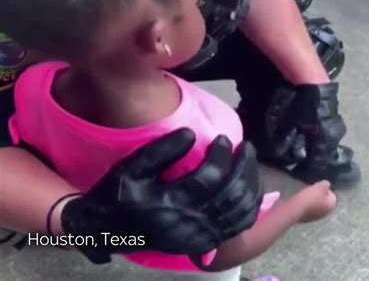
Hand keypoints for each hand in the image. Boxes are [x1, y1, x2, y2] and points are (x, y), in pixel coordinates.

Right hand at [60, 128, 262, 263]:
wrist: (108, 232)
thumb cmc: (117, 195)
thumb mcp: (130, 169)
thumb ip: (160, 151)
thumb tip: (191, 133)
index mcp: (170, 205)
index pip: (209, 179)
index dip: (221, 155)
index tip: (222, 138)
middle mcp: (189, 225)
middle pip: (231, 196)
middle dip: (244, 167)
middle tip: (245, 146)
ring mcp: (199, 238)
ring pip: (240, 213)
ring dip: (251, 185)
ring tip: (250, 162)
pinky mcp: (203, 243)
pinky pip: (237, 228)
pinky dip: (250, 207)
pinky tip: (252, 188)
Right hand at [294, 180, 336, 223]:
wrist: (298, 208)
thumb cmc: (311, 196)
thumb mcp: (320, 186)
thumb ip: (326, 184)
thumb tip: (327, 185)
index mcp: (331, 205)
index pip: (332, 195)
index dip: (325, 189)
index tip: (317, 186)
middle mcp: (326, 213)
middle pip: (325, 201)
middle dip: (319, 195)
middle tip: (312, 190)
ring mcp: (317, 217)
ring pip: (318, 206)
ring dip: (314, 201)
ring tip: (306, 195)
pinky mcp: (309, 219)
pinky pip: (310, 211)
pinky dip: (308, 206)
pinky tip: (302, 202)